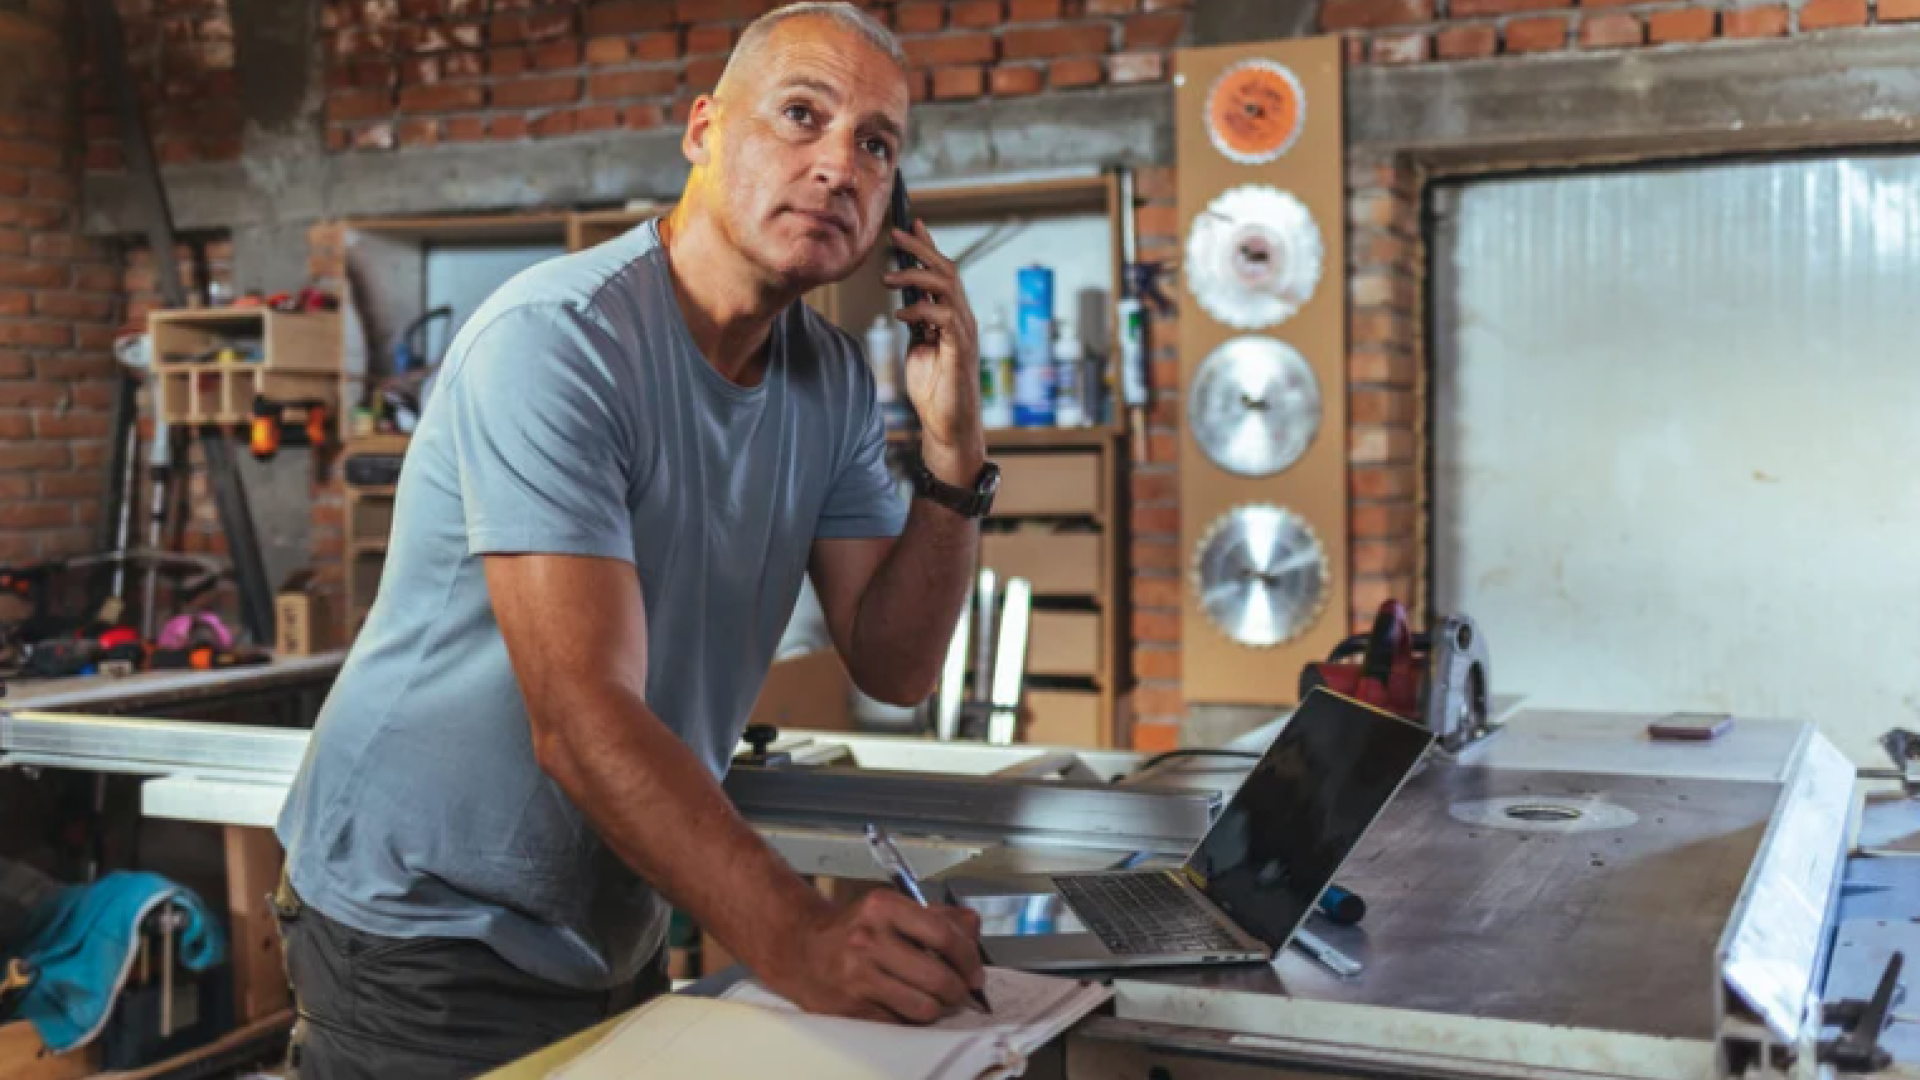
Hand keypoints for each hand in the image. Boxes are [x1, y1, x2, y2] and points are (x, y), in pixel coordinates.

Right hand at [760, 889, 985, 1024]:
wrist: (802, 949)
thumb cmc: (854, 929)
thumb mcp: (893, 908)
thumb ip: (938, 915)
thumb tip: (973, 927)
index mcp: (883, 908)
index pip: (944, 935)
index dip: (969, 958)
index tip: (975, 971)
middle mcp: (869, 940)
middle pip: (938, 978)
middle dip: (958, 990)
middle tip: (960, 990)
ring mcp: (858, 975)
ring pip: (924, 1007)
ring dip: (937, 1008)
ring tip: (933, 998)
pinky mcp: (852, 1006)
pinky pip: (901, 1022)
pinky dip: (912, 1018)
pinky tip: (907, 1004)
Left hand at [884, 221, 984, 486]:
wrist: (948, 425)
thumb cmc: (935, 389)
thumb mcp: (919, 348)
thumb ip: (917, 324)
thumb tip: (905, 304)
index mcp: (951, 315)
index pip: (941, 271)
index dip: (927, 246)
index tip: (910, 223)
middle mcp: (962, 317)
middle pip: (947, 269)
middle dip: (921, 248)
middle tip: (895, 235)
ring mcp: (964, 332)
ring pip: (947, 287)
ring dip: (916, 275)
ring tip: (888, 276)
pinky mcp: (960, 349)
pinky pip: (944, 317)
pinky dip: (921, 310)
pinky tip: (902, 314)